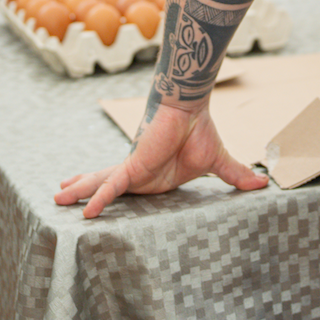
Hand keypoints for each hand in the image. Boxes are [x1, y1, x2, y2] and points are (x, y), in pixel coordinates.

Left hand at [54, 101, 267, 218]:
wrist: (191, 107)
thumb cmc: (200, 129)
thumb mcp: (216, 162)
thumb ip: (234, 176)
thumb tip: (264, 183)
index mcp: (154, 175)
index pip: (126, 187)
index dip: (110, 192)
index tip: (94, 199)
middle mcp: (138, 172)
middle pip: (105, 185)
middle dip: (83, 189)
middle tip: (60, 195)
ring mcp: (133, 170)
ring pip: (99, 185)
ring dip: (78, 191)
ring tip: (56, 198)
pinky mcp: (133, 167)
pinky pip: (111, 188)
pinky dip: (97, 199)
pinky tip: (82, 212)